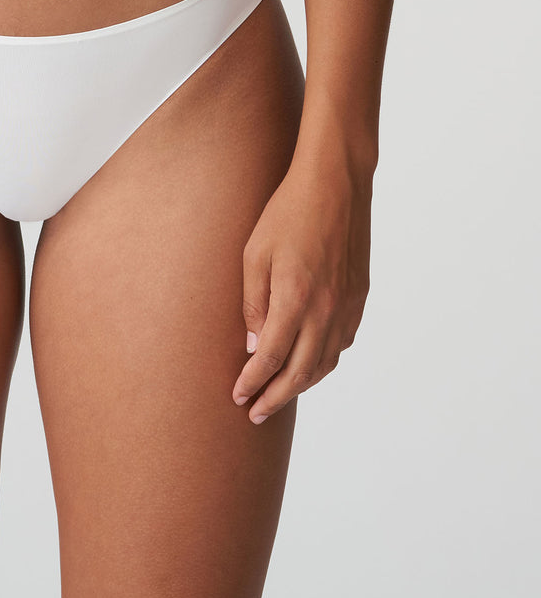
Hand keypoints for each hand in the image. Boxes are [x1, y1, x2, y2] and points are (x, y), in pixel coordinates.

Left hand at [231, 140, 371, 423]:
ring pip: (325, 363)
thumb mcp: (254, 254)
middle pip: (300, 372)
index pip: (270, 358)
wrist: (336, 184)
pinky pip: (342, 344)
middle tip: (254, 412)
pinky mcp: (359, 297)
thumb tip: (253, 345)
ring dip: (301, 385)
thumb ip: (253, 304)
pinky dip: (324, 362)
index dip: (252, 382)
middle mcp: (326, 311)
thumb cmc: (288, 213)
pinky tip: (310, 364)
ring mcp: (347, 306)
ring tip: (279, 395)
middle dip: (275, 397)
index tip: (238, 396)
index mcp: (296, 299)